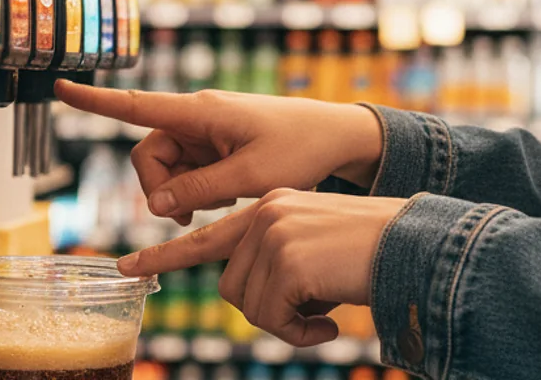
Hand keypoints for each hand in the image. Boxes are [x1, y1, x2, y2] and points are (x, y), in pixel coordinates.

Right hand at [55, 81, 384, 224]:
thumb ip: (200, 190)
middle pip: (148, 155)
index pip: (136, 106)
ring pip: (165, 169)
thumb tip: (155, 206)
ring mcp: (204, 132)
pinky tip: (224, 197)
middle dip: (159, 189)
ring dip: (179, 194)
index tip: (59, 88)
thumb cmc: (300, 149)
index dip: (95, 102)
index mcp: (200, 112)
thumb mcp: (251, 177)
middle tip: (189, 216)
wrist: (335, 138)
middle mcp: (196, 117)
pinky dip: (195, 191)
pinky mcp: (215, 146)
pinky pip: (186, 172)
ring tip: (216, 204)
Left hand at [117, 189, 406, 345]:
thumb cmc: (373, 253)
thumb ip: (277, 262)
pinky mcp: (288, 259)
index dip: (164, 255)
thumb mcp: (315, 248)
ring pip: (250, 306)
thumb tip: (252, 300)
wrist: (415, 245)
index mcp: (270, 206)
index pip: (207, 236)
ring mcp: (274, 232)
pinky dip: (300, 334)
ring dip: (287, 324)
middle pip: (233, 287)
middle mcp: (266, 212)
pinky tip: (330, 324)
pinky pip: (273, 319)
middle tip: (310, 318)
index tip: (125, 266)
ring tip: (324, 316)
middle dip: (268, 313)